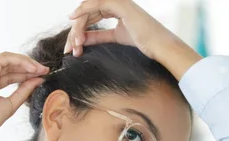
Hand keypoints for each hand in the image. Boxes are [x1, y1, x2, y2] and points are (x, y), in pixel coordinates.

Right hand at [0, 52, 48, 140]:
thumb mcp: (11, 103)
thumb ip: (23, 91)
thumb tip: (37, 80)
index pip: (7, 76)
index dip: (24, 76)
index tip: (39, 77)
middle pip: (8, 67)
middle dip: (28, 68)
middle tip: (44, 71)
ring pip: (8, 60)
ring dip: (26, 63)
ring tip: (41, 69)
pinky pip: (6, 58)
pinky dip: (21, 61)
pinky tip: (33, 68)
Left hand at [64, 0, 179, 60]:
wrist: (158, 46)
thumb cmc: (143, 43)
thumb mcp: (116, 38)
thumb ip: (99, 36)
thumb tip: (82, 38)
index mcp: (117, 9)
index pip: (93, 15)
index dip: (80, 30)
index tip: (73, 47)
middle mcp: (117, 2)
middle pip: (88, 12)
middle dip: (76, 30)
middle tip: (69, 48)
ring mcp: (119, 1)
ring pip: (90, 9)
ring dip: (78, 26)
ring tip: (74, 43)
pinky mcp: (120, 3)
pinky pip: (96, 3)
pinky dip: (83, 10)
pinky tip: (73, 19)